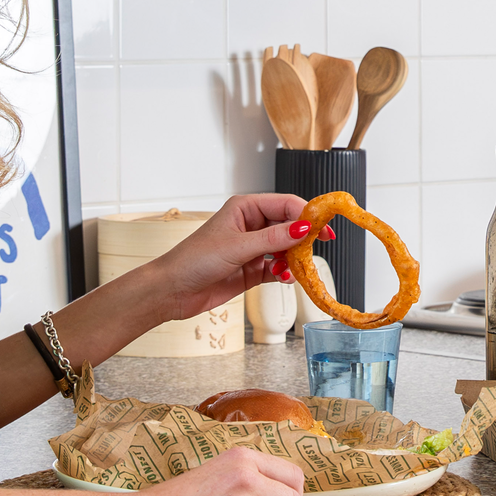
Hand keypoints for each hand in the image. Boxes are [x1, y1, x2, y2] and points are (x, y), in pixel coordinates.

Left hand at [136, 192, 317, 322]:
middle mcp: (251, 225)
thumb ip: (273, 238)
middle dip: (303, 237)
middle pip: (289, 226)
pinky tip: (285, 277)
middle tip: (318, 246)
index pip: (284, 204)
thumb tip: (303, 227)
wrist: (173, 291)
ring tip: (295, 267)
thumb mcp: (237, 246)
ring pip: (286, 248)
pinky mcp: (252, 270)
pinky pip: (278, 268)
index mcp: (245, 208)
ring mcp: (252, 248)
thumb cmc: (193, 260)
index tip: (323, 226)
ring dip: (294, 258)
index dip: (306, 213)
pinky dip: (285, 273)